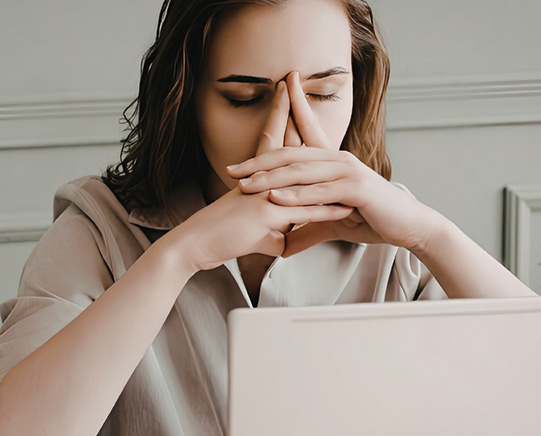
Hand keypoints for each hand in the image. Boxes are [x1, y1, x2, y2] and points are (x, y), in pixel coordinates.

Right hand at [170, 78, 352, 272]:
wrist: (195, 246)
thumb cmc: (219, 238)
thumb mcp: (251, 233)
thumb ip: (272, 232)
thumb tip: (284, 239)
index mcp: (255, 179)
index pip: (269, 142)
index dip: (277, 117)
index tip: (284, 94)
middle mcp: (261, 181)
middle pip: (283, 144)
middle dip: (292, 114)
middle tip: (294, 85)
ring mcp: (264, 195)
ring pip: (301, 177)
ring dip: (325, 166)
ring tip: (345, 152)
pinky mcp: (266, 214)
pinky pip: (303, 213)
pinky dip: (326, 213)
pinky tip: (346, 209)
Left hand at [228, 71, 440, 256]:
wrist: (408, 226)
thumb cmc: (373, 220)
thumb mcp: (332, 223)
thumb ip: (307, 228)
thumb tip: (286, 246)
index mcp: (331, 161)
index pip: (299, 140)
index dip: (275, 130)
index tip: (246, 143)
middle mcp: (337, 159)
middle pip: (290, 156)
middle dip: (258, 162)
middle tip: (231, 170)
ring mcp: (347, 171)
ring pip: (300, 171)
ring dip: (270, 178)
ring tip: (245, 185)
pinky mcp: (356, 187)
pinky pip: (319, 191)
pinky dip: (296, 195)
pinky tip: (276, 198)